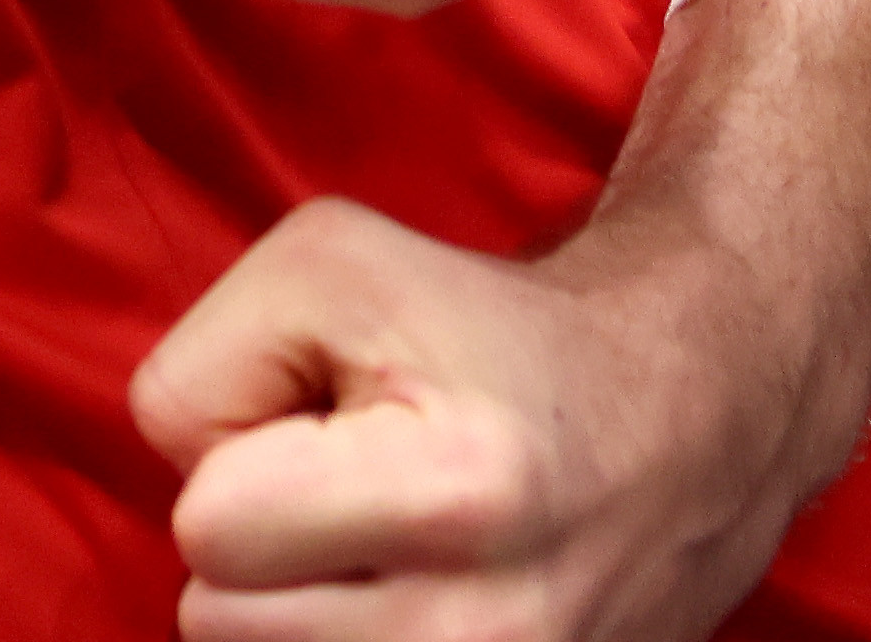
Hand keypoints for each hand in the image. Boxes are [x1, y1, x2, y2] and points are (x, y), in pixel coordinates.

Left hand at [133, 195, 853, 641]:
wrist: (684, 421)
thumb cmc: (488, 333)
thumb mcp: (328, 267)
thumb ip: (203, 367)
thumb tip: (187, 491)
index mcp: (457, 495)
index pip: (210, 528)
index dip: (238, 455)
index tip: (322, 421)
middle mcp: (489, 631)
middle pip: (221, 627)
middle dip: (262, 544)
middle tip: (352, 486)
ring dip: (297, 608)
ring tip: (383, 546)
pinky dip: (339, 637)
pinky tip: (398, 599)